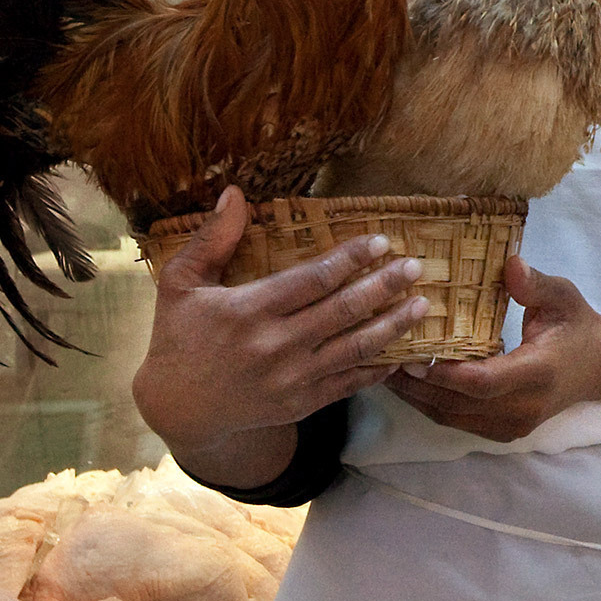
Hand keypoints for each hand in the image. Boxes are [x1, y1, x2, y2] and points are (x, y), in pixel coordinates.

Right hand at [131, 187, 429, 456]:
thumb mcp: (181, 283)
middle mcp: (275, 345)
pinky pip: (348, 383)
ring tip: (422, 305)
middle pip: (343, 311)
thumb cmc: (180, 337)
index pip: (312, 279)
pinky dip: (378, 368)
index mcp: (248, 310)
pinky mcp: (301, 403)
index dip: (350, 259)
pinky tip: (402, 352)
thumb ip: (212, 239)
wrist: (178, 407)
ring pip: (355, 348)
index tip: (380, 241)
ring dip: (393, 325)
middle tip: (415, 268)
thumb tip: (234, 193)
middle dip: (384, 286)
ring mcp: (291, 378)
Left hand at [384, 255, 600, 442]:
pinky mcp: (503, 432)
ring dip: (416, 398)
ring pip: (451, 418)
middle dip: (415, 386)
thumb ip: (535, 283)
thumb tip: (509, 263)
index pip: (481, 382)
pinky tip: (410, 384)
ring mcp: (513, 426)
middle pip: (456, 405)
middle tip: (380, 360)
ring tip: (384, 371)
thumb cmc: (577, 326)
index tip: (409, 357)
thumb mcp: (563, 296)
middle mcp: (524, 408)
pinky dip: (430, 404)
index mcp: (538, 373)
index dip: (442, 374)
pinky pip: (457, 422)